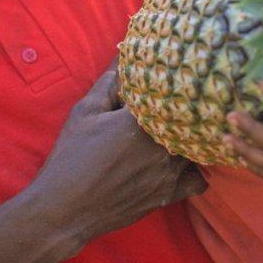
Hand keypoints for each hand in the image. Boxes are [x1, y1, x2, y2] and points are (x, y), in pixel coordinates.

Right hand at [30, 65, 205, 247]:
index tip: (177, 76)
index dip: (176, 84)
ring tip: (184, 128)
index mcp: (142, 119)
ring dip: (192, 137)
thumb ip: (110, 82)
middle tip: (185, 100)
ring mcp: (168, 172)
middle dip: (189, 109)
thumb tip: (124, 53)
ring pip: (197, 147)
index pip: (172, 93)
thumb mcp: (86, 111)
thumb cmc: (71, 156)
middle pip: (190, 119)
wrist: (65, 209)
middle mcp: (162, 145)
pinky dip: (194, 171)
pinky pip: (198, 180)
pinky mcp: (168, 195)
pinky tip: (182, 162)